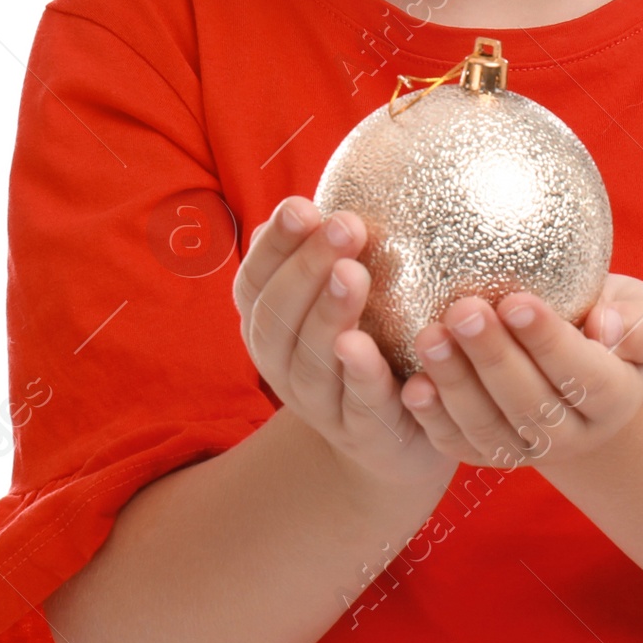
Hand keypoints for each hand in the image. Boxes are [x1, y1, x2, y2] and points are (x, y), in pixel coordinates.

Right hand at [233, 198, 448, 490]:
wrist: (386, 441)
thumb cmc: (362, 342)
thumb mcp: (332, 295)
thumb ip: (321, 251)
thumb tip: (306, 201)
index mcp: (268, 323)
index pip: (256, 280)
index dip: (276, 245)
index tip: (302, 205)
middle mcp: (282, 364)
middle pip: (280, 317)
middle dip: (307, 268)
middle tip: (343, 225)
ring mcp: (319, 403)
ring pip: (312, 360)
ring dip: (329, 314)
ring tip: (353, 273)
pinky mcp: (363, 433)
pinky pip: (358, 405)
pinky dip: (360, 376)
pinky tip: (368, 346)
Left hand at [398, 275, 642, 470]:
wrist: (582, 360)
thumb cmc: (612, 319)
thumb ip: (641, 321)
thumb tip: (606, 328)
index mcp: (617, 398)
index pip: (586, 376)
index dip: (549, 342)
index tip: (515, 301)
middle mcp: (574, 435)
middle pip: (532, 405)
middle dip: (494, 358)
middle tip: (463, 310)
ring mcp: (528, 450)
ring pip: (490, 428)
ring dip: (456, 384)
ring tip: (430, 337)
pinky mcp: (487, 452)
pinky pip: (459, 443)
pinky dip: (434, 419)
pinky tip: (412, 386)